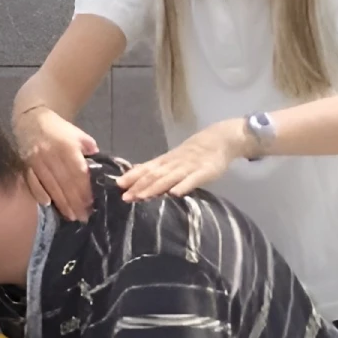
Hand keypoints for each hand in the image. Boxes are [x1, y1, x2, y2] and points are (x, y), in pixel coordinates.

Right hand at [15, 106, 98, 220]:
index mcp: (66, 148)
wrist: (31, 119)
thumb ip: (89, 147)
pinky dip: (39, 194)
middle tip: (83, 217)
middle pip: (65, 183)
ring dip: (62, 203)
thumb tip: (97, 162)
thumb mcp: (78, 134)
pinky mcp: (26, 165)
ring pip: (50, 186)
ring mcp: (36, 162)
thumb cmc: (58, 129)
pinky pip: (33, 182)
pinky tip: (47, 205)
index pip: (77, 174)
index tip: (91, 204)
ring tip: (71, 216)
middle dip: (75, 202)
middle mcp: (51, 156)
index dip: (84, 190)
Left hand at [116, 118, 248, 202]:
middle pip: (154, 175)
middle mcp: (174, 164)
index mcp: (166, 161)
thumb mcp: (172, 159)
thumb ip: (156, 168)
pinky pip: (193, 180)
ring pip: (169, 178)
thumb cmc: (193, 153)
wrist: (219, 139)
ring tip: (142, 197)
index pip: (146, 169)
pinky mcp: (205, 172)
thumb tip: (134, 172)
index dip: (132, 177)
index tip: (118, 185)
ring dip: (155, 188)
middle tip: (125, 197)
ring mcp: (189, 168)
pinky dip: (183, 186)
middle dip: (139, 186)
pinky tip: (174, 194)